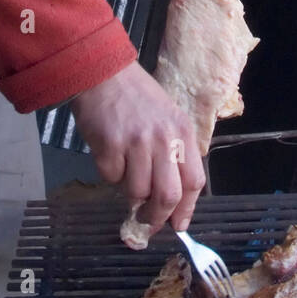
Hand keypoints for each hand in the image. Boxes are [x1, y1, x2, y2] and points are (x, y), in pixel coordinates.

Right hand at [70, 62, 204, 236]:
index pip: (194, 182)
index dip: (186, 209)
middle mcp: (164, 139)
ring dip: (129, 194)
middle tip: (147, 223)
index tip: (178, 225)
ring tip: (124, 175)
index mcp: (182, 132)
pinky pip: (111, 178)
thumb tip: (172, 197)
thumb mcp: (167, 117)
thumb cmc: (136, 96)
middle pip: (168, 196)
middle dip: (157, 217)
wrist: (102, 73)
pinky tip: (109, 156)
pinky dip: (110, 175)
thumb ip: (173, 152)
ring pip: (137, 192)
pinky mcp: (110, 146)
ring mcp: (137, 143)